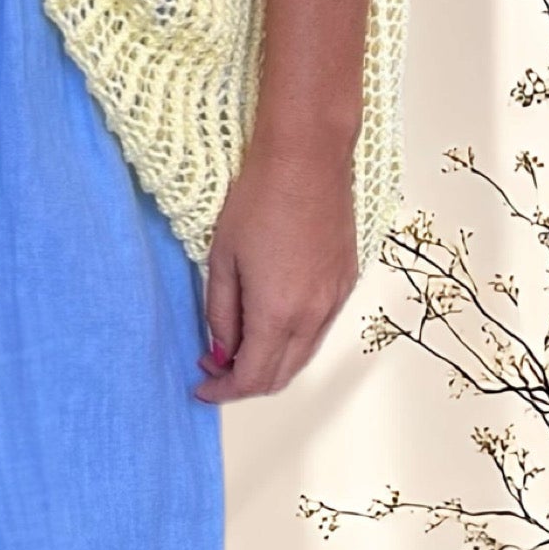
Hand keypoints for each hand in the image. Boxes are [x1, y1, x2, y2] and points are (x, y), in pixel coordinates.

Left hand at [193, 136, 359, 402]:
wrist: (308, 157)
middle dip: (244, 382)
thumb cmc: (258, 200)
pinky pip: (318, 331)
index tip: (201, 388)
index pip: (252, 379)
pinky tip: (268, 321)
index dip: (224, 392)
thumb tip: (222, 352)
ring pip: (302, 356)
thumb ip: (220, 315)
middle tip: (214, 367)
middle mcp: (313, 315)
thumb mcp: (221, 261)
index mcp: (278, 313)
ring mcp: (335, 300)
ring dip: (269, 363)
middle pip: (280, 376)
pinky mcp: (346, 282)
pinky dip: (291, 342)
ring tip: (236, 344)